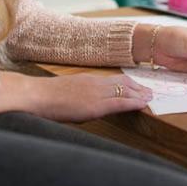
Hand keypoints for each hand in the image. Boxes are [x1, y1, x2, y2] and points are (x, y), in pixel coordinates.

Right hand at [0, 72, 151, 122]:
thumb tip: (85, 103)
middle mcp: (95, 83)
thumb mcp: (67, 92)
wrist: (36, 96)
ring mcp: (96, 93)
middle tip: (150, 92)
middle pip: (123, 83)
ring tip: (151, 98)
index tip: (138, 87)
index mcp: (87, 80)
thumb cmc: (45, 97)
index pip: (113, 79)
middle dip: (138, 88)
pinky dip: (133, 102)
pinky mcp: (95, 105)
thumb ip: (80, 95)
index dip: (128, 83)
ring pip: (125, 91)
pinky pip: (120, 102)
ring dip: (140, 95)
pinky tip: (143, 104)